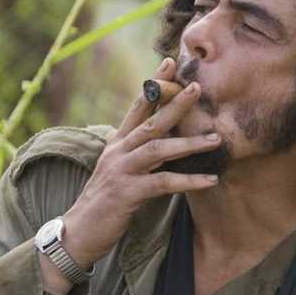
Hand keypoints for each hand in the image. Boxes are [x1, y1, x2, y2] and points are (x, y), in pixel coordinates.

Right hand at [59, 57, 221, 267]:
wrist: (79, 232)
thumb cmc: (104, 202)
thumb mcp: (121, 171)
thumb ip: (140, 154)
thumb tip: (166, 142)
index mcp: (117, 143)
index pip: (138, 107)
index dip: (153, 85)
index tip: (170, 63)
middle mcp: (118, 151)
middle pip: (150, 121)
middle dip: (174, 103)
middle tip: (197, 87)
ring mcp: (122, 171)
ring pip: (158, 149)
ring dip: (189, 143)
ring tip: (216, 139)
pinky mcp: (128, 193)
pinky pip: (163, 183)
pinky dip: (188, 181)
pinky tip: (210, 180)